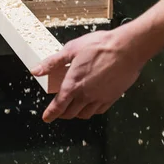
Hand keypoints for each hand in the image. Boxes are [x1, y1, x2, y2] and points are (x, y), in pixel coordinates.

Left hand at [31, 26, 147, 122]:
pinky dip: (91, 111)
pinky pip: (98, 111)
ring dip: (76, 113)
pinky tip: (90, 104)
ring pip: (84, 114)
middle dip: (61, 114)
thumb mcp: (71, 49)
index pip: (58, 106)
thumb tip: (36, 70)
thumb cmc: (100, 45)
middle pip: (70, 113)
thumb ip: (52, 62)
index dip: (50, 114)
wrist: (127, 48)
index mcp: (73, 84)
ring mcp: (99, 98)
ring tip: (73, 108)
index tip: (46, 118)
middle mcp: (85, 95)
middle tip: (58, 111)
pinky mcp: (112, 97)